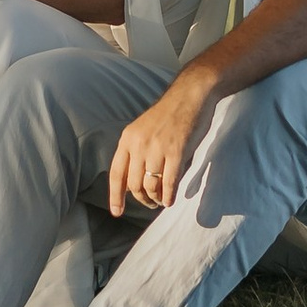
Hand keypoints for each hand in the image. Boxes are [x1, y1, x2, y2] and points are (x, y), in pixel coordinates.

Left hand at [108, 71, 215, 217]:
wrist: (191, 94)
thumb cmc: (170, 113)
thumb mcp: (144, 129)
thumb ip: (138, 150)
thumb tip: (135, 181)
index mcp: (128, 138)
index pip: (116, 173)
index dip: (115, 196)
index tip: (117, 212)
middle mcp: (139, 144)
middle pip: (134, 184)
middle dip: (142, 199)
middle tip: (151, 203)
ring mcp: (157, 148)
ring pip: (151, 186)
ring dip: (156, 199)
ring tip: (161, 201)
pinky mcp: (177, 151)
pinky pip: (169, 183)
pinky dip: (169, 196)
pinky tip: (170, 200)